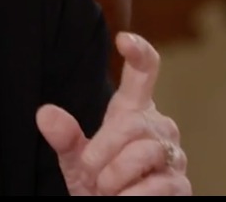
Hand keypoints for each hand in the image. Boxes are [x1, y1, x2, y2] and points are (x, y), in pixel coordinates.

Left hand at [36, 31, 190, 195]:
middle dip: (102, 151)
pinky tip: (123, 199)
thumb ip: (65, 137)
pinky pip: (156, 186)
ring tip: (107, 189)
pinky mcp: (180, 186)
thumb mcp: (76, 161)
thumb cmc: (100, 185)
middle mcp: (159, 128)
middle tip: (90, 172)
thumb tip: (45, 113)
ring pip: (143, 153)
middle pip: (132, 124)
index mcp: (133, 113)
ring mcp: (174, 156)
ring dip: (114, 177)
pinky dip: (130, 197)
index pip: (145, 73)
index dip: (139, 53)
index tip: (124, 39)